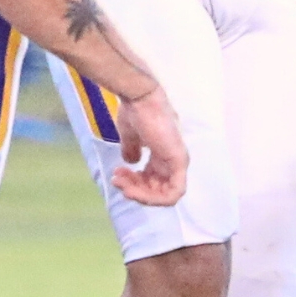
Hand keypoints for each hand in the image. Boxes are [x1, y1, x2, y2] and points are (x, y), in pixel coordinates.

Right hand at [111, 87, 187, 206]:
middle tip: (116, 181)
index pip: (154, 182)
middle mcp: (173, 161)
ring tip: (119, 180)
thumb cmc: (136, 112)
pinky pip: (174, 193)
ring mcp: (178, 162)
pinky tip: (132, 188)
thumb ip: (132, 150)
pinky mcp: (179, 162)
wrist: (140, 98)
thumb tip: (131, 163)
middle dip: (135, 191)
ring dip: (139, 195)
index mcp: (163, 155)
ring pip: (165, 196)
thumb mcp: (131, 136)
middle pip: (158, 191)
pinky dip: (153, 198)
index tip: (118, 176)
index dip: (135, 186)